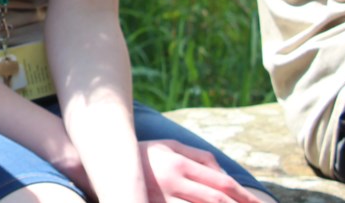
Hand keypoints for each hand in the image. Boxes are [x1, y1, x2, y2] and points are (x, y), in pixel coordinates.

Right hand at [140, 139, 257, 202]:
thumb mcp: (168, 146)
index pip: (220, 181)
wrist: (100, 162)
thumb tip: (225, 174)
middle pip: (215, 199)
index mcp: (176, 162)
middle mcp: (170, 180)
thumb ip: (198, 157)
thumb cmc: (141, 155)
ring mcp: (159, 198)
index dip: (243, 196)